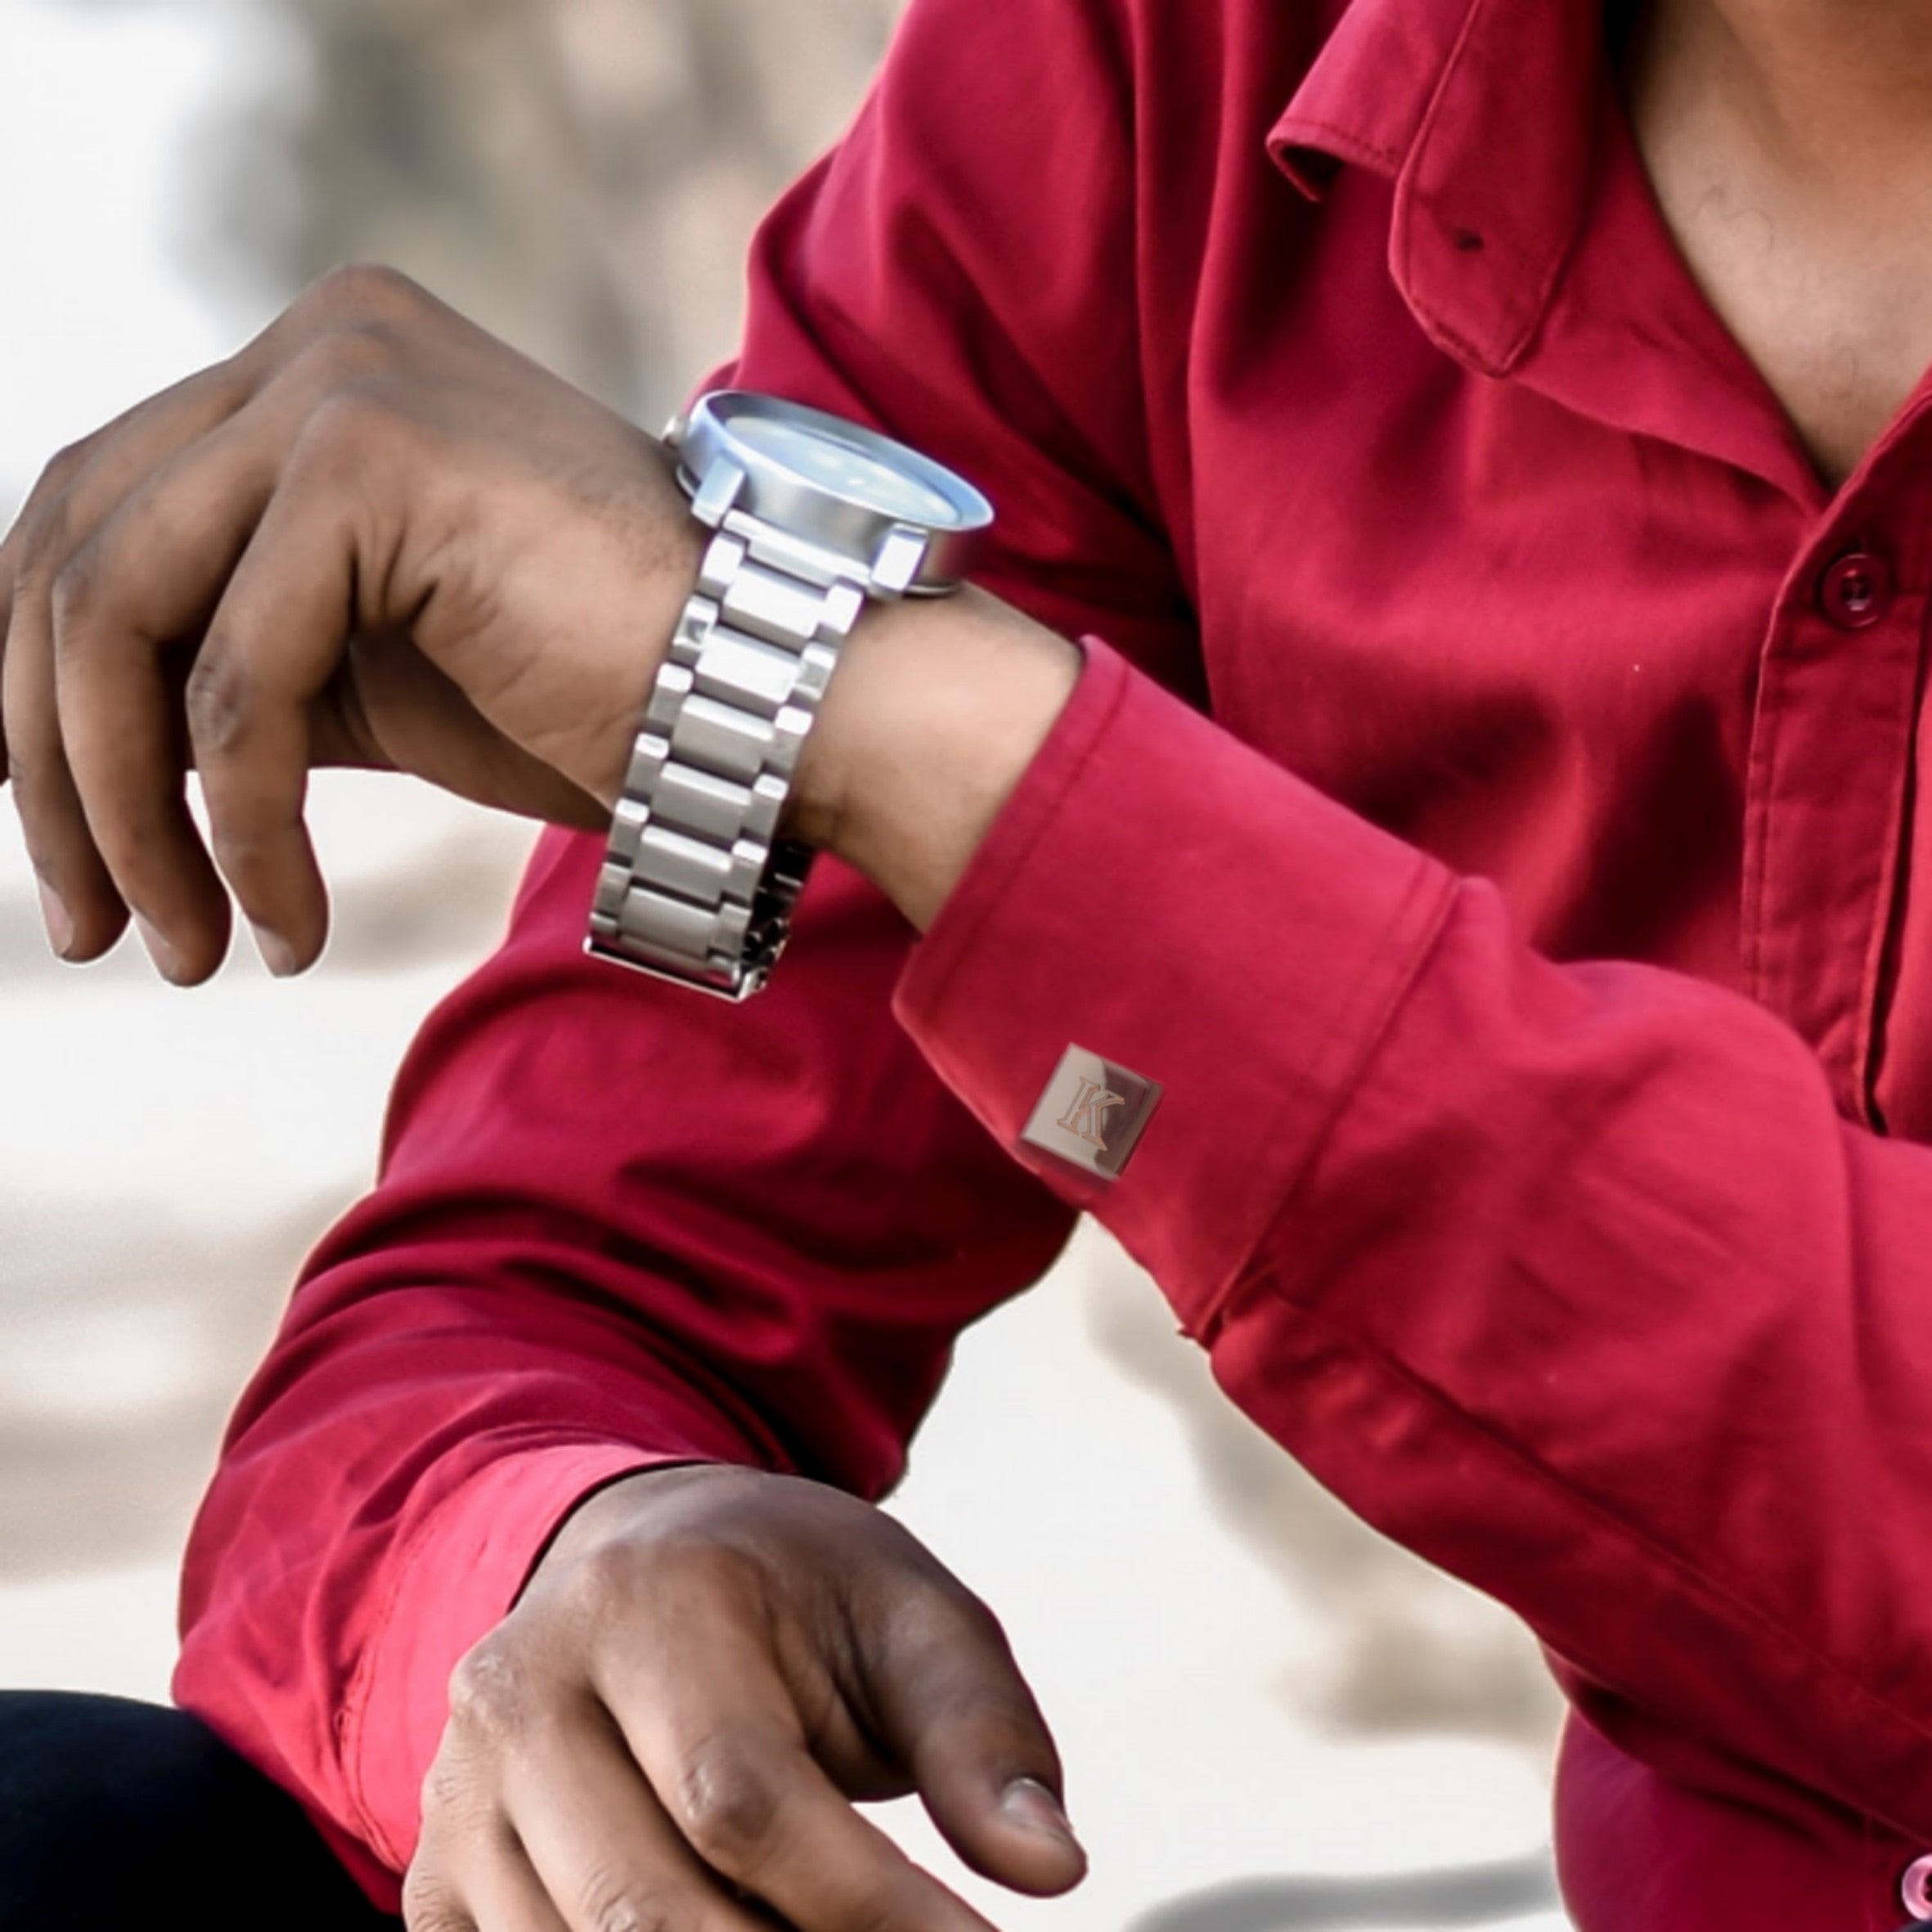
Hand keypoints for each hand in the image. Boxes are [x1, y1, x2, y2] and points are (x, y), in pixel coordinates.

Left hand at [0, 264, 697, 984]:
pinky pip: (237, 680)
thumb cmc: (601, 699)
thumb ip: (228, 665)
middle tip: (95, 928)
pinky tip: (290, 922)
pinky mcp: (378, 459)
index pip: (97, 512)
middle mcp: (319, 345)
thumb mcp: (368, 674)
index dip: (34, 686)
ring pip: (121, 616)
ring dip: (125, 814)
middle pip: (74, 553)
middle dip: (54, 768)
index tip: (59, 841)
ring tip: (184, 949)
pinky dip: (242, 826)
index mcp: (316, 376)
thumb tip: (66, 749)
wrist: (771, 705)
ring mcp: (344, 381)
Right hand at [406, 1463, 1085, 1931]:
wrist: (647, 1561)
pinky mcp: (439, 1877)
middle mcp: (522, 1692)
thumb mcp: (908, 1614)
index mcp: (645, 1601)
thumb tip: (1050, 1865)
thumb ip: (980, 1732)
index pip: (744, 1797)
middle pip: (647, 1909)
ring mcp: (458, 1794)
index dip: (868, 1907)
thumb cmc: (796, 1592)